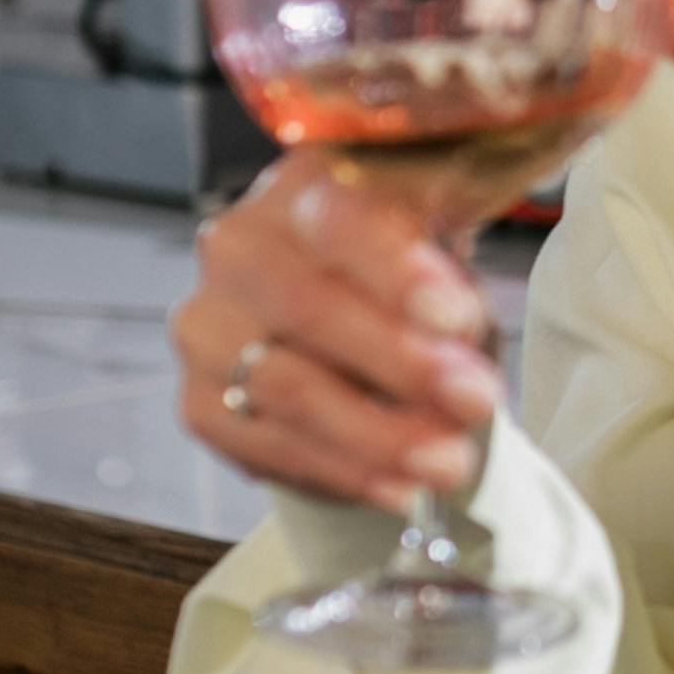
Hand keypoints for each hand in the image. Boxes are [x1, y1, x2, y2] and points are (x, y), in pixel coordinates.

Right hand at [171, 154, 504, 515]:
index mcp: (305, 184)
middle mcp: (238, 245)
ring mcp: (206, 325)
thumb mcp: (445, 257)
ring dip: (376, 434)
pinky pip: (265, 447)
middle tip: (474, 403)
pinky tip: (398, 489)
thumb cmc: (408, 282)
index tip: (457, 319)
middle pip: (305, 307)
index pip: (339, 218)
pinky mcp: (199, 402)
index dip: (396, 269)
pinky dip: (341, 474)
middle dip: (399, 364)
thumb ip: (447, 276)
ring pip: (284, 387)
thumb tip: (456, 332)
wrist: (358, 338)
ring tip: (449, 463)